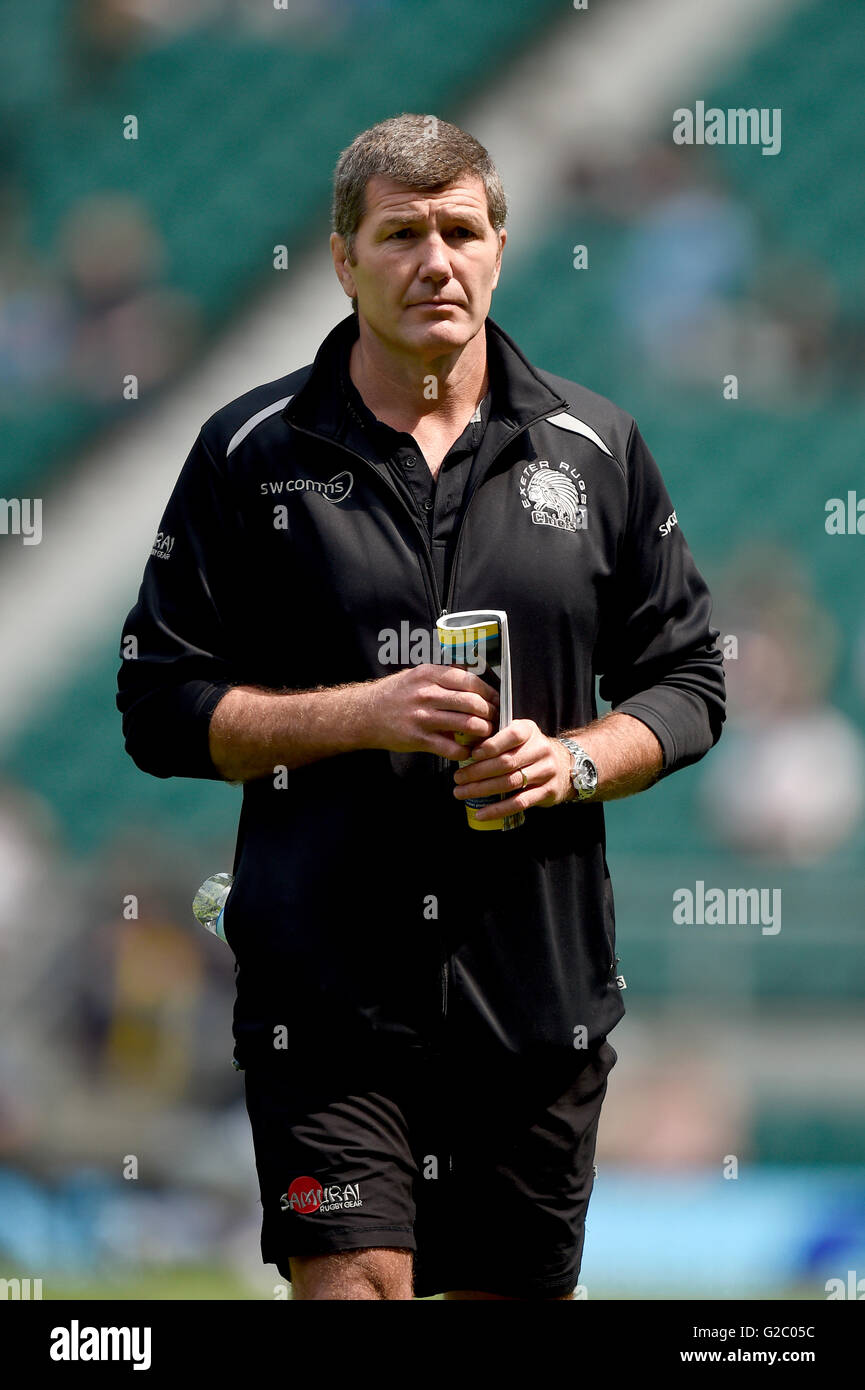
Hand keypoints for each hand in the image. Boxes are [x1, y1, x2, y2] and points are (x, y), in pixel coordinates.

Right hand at [362, 663, 498, 759]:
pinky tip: (466, 751)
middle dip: (490, 714)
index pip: (470, 681)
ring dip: (482, 732)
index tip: (496, 701)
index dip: (489, 692)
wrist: (363, 715)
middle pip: (473, 703)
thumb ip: (442, 675)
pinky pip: (451, 748)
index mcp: (429, 674)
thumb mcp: (416, 675)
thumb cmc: (394, 695)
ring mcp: (422, 717)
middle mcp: (427, 693)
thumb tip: (474, 676)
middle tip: (494, 720)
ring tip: (484, 735)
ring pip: (467, 724)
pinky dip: (464, 751)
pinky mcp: (418, 739)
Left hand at [452, 719, 573, 820]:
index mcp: (530, 731)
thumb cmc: (529, 749)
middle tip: (457, 778)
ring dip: (482, 790)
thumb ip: (496, 737)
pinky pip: (519, 803)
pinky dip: (498, 809)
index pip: (512, 735)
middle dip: (478, 772)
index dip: (491, 745)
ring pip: (510, 783)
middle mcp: (541, 750)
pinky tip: (481, 813)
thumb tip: (462, 746)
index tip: (471, 755)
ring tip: (462, 793)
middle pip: (506, 762)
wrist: (564, 765)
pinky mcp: (547, 792)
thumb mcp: (518, 736)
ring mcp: (546, 772)